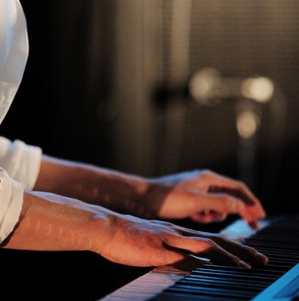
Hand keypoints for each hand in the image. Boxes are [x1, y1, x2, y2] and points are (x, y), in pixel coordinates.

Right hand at [97, 214, 267, 268]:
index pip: (211, 239)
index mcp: (176, 232)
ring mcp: (169, 239)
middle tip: (260, 260)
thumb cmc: (124, 239)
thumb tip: (185, 268)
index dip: (232, 247)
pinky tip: (214, 267)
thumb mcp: (152, 247)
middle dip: (240, 251)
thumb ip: (170, 255)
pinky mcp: (159, 247)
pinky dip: (205, 260)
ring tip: (247, 265)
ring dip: (228, 256)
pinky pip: (186, 254)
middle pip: (215, 240)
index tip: (249, 257)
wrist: (105, 227)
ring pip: (205, 245)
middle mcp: (177, 233)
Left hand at [140, 169, 265, 228]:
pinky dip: (205, 215)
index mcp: (208, 178)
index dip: (252, 202)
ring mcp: (197, 188)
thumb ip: (219, 203)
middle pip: (231, 195)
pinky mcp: (190, 198)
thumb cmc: (167, 199)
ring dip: (217, 214)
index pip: (238, 188)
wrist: (144, 199)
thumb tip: (241, 206)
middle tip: (252, 225)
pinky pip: (206, 208)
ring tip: (203, 218)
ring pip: (218, 204)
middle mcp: (205, 181)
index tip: (260, 216)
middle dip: (241, 210)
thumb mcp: (196, 202)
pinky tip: (196, 218)